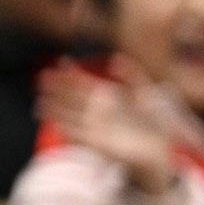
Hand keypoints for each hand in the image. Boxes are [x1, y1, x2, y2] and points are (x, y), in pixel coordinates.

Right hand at [38, 57, 176, 193]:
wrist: (162, 146)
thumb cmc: (154, 121)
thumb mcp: (145, 92)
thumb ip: (132, 73)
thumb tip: (115, 58)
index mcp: (107, 96)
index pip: (84, 81)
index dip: (72, 72)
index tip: (63, 60)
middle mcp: (97, 110)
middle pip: (72, 96)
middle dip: (57, 87)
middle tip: (44, 77)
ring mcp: (95, 126)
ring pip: (69, 114)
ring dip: (54, 108)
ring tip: (40, 101)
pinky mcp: (96, 142)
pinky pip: (75, 134)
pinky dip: (64, 128)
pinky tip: (54, 122)